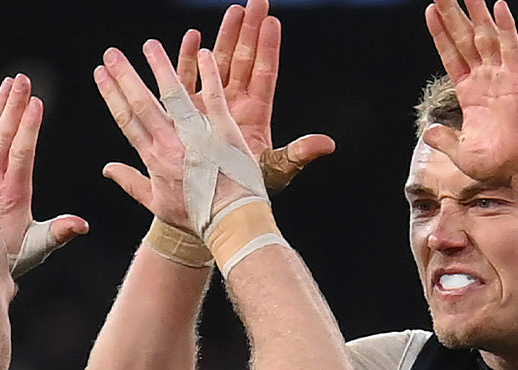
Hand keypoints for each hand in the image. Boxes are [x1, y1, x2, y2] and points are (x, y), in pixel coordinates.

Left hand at [0, 74, 87, 264]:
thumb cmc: (7, 255)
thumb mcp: (37, 248)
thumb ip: (59, 233)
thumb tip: (82, 224)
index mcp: (13, 195)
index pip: (21, 154)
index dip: (28, 127)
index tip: (36, 103)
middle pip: (2, 137)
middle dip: (13, 106)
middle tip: (23, 80)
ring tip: (9, 83)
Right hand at [96, 41, 256, 230]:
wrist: (230, 221)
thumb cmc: (196, 217)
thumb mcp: (156, 204)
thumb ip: (130, 182)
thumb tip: (107, 169)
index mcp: (154, 159)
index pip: (127, 120)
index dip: (111, 95)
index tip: (100, 75)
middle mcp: (172, 144)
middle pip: (143, 103)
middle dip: (125, 76)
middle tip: (112, 54)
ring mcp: (198, 136)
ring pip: (175, 95)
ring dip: (161, 68)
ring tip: (149, 46)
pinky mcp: (224, 131)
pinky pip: (214, 97)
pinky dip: (208, 75)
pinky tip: (202, 53)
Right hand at [173, 0, 334, 191]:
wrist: (213, 202)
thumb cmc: (246, 188)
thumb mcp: (275, 170)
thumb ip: (298, 154)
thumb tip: (327, 144)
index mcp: (257, 113)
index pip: (265, 72)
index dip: (268, 47)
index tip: (273, 21)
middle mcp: (236, 103)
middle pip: (244, 59)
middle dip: (249, 29)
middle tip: (256, 0)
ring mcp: (213, 104)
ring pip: (220, 62)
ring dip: (225, 36)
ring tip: (233, 10)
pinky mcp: (191, 112)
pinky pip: (190, 80)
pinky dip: (190, 59)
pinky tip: (193, 38)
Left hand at [423, 0, 517, 190]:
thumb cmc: (497, 165)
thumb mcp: (461, 154)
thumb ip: (444, 140)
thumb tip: (429, 131)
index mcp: (470, 94)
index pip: (451, 55)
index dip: (440, 33)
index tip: (430, 11)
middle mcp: (485, 79)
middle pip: (465, 38)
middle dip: (453, 13)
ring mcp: (501, 77)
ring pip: (486, 36)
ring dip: (477, 12)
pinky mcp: (517, 80)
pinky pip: (511, 48)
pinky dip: (506, 26)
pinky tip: (499, 5)